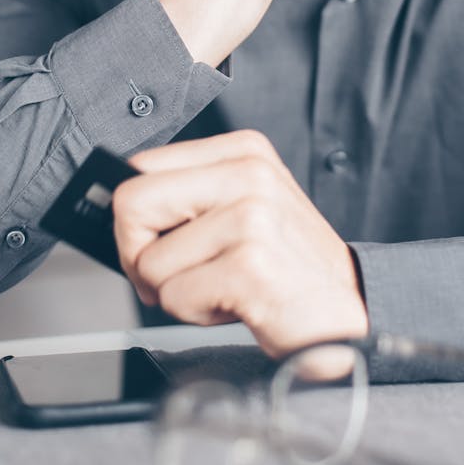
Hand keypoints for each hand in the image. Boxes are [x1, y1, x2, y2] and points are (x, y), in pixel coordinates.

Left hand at [113, 130, 368, 357]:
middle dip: (137, 255)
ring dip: (177, 292)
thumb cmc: (285, 268)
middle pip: (131, 203)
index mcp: (243, 151)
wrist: (347, 311)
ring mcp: (252, 215)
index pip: (141, 168)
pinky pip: (175, 296)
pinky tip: (237, 303)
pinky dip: (197, 313)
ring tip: (224, 287)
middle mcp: (249, 173)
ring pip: (150, 261)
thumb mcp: (241, 210)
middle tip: (172, 277)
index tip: (156, 244)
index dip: (135, 219)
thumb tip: (116, 210)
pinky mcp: (251, 263)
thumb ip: (188, 198)